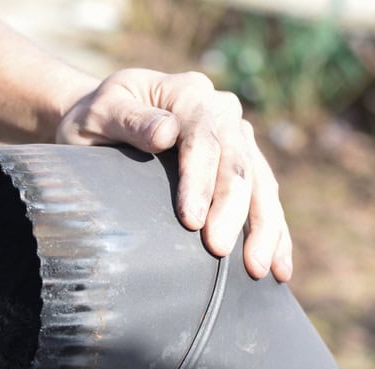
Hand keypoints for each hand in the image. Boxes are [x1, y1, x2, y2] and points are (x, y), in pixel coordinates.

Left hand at [56, 68, 291, 281]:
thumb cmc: (95, 117)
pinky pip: (264, 195)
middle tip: (219, 252)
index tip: (191, 221)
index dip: (200, 182)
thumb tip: (166, 133)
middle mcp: (221, 110)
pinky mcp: (239, 160)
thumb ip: (130, 120)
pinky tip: (278, 267)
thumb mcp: (101, 113)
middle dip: (232, 212)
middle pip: (236, 164)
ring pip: (260, 182)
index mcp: (189, 93)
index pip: (203, 140)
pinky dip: (274, 231)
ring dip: (264, 228)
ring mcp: (235, 135)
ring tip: (259, 269)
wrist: (102, 117)